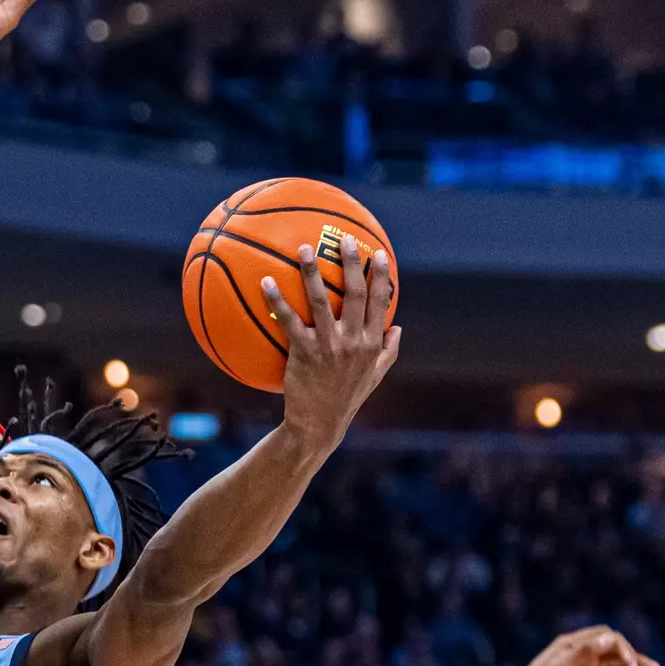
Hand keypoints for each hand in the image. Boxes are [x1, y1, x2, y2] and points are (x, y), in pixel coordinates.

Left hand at [260, 235, 399, 449]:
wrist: (319, 426)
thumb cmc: (346, 399)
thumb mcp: (375, 377)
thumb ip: (388, 351)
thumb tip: (398, 327)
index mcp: (372, 344)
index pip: (382, 303)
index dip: (381, 276)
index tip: (378, 253)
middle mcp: (354, 342)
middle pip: (357, 294)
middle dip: (352, 264)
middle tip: (344, 240)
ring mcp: (329, 346)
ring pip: (322, 302)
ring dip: (313, 273)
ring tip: (303, 249)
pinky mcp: (304, 353)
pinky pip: (289, 321)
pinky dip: (278, 300)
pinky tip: (266, 282)